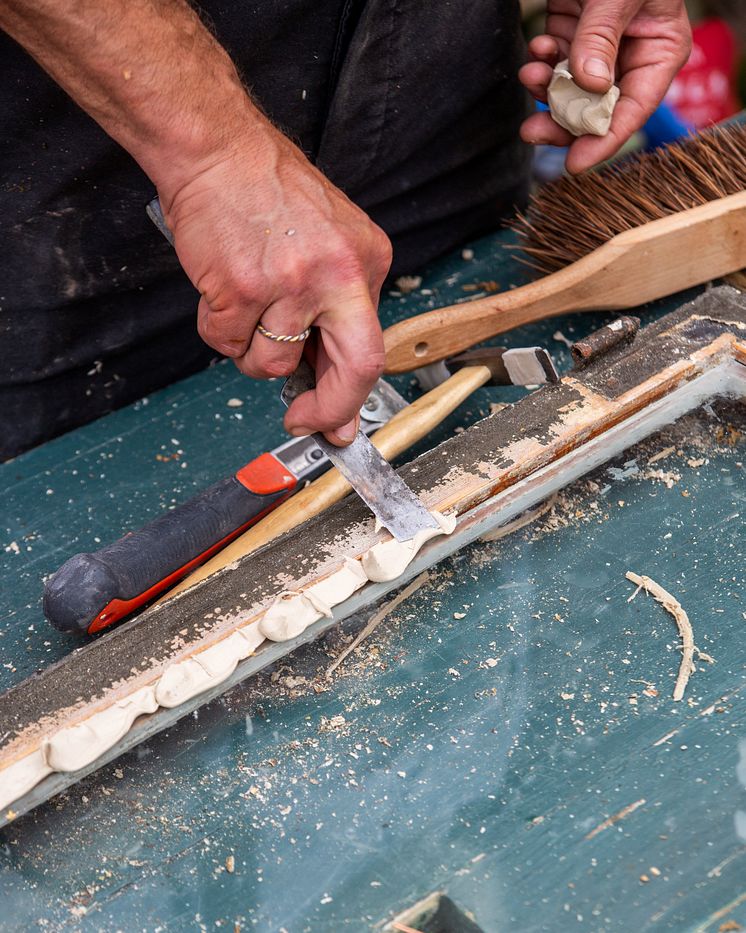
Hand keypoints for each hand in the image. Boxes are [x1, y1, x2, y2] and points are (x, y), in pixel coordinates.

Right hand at [160, 122, 391, 445]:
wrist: (216, 149)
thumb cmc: (267, 194)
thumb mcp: (328, 243)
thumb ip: (334, 312)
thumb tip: (330, 386)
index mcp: (365, 261)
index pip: (373, 349)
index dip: (351, 397)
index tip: (334, 423)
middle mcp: (337, 274)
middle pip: (355, 368)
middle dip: (329, 409)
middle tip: (302, 421)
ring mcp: (290, 282)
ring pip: (272, 364)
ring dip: (252, 353)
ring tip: (245, 307)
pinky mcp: (241, 288)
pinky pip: (227, 343)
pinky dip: (219, 330)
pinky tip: (222, 293)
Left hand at [519, 0, 691, 172]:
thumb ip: (601, 37)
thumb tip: (588, 86)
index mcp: (659, 48)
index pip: (633, 108)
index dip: (604, 139)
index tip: (574, 164)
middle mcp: (631, 54)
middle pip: (596, 108)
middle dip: (562, 121)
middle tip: (532, 133)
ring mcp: (601, 45)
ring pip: (570, 89)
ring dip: (546, 90)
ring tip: (531, 77)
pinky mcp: (574, 31)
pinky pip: (555, 62)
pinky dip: (542, 62)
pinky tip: (537, 50)